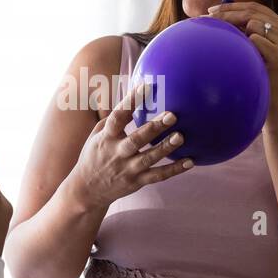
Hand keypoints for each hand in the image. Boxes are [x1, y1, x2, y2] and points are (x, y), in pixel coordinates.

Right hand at [67, 81, 193, 211]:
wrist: (87, 190)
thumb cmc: (94, 155)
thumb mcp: (96, 135)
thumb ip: (113, 119)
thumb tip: (131, 98)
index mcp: (106, 137)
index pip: (118, 117)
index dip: (130, 101)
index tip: (145, 87)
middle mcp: (117, 153)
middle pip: (136, 139)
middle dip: (154, 128)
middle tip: (172, 116)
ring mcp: (127, 169)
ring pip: (149, 158)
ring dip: (165, 147)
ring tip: (180, 136)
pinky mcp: (137, 182)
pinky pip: (158, 176)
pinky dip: (174, 170)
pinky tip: (190, 161)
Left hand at [206, 0, 277, 106]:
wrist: (274, 97)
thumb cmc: (260, 69)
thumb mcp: (254, 45)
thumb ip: (244, 27)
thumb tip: (217, 10)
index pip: (254, 7)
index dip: (232, 6)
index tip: (211, 10)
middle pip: (252, 12)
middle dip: (226, 14)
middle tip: (207, 19)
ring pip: (253, 24)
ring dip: (239, 34)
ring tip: (234, 47)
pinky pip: (255, 39)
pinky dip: (247, 46)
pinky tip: (246, 56)